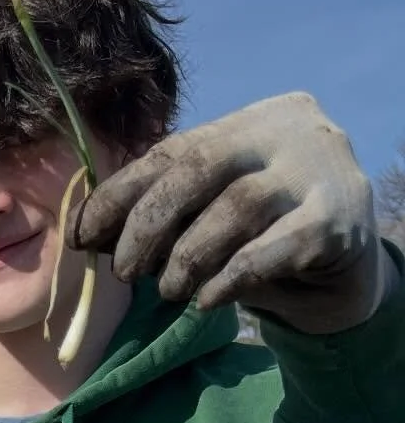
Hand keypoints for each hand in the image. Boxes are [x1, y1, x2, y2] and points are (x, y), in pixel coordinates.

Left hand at [75, 92, 394, 334]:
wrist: (342, 274)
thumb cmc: (261, 240)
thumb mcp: (208, 218)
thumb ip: (162, 215)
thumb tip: (88, 232)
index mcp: (248, 122)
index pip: (172, 150)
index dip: (119, 193)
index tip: (81, 235)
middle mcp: (288, 131)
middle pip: (200, 168)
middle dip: (148, 223)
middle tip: (124, 272)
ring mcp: (319, 173)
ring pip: (237, 207)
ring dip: (188, 256)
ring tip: (169, 290)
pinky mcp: (340, 222)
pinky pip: (273, 249)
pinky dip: (230, 277)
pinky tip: (206, 300)